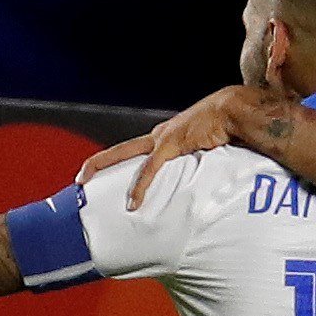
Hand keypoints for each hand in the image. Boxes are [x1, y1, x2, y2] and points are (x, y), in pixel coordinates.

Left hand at [77, 85, 263, 207]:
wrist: (235, 110)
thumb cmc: (227, 130)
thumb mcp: (207, 153)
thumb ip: (198, 169)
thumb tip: (202, 191)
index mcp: (166, 139)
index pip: (137, 152)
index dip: (120, 164)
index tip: (108, 178)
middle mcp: (159, 137)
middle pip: (120, 150)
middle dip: (98, 164)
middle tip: (79, 180)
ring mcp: (163, 139)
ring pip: (125, 154)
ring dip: (104, 169)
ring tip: (86, 185)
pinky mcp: (171, 144)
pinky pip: (150, 169)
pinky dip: (140, 187)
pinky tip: (132, 204)